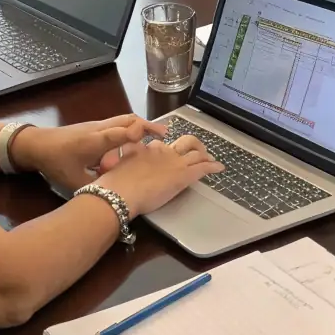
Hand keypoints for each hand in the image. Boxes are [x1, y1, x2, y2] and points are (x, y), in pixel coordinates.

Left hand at [13, 115, 167, 192]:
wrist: (36, 144)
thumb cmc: (55, 162)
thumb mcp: (74, 180)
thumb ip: (96, 185)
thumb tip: (115, 193)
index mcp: (94, 141)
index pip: (119, 132)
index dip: (136, 133)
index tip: (156, 139)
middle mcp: (99, 129)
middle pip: (127, 119)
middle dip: (148, 125)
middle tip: (165, 135)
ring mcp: (96, 125)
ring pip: (123, 119)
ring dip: (140, 125)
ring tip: (157, 136)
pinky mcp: (94, 127)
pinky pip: (117, 123)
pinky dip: (131, 127)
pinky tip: (136, 140)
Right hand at [102, 135, 223, 218]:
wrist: (120, 192)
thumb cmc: (115, 183)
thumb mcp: (118, 165)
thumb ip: (125, 162)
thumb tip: (122, 166)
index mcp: (147, 149)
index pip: (163, 144)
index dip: (169, 149)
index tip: (170, 154)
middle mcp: (163, 151)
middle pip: (185, 142)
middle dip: (194, 145)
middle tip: (198, 152)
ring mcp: (175, 162)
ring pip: (196, 152)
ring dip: (205, 155)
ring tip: (210, 160)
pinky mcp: (184, 175)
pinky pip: (203, 168)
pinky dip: (213, 167)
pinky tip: (219, 168)